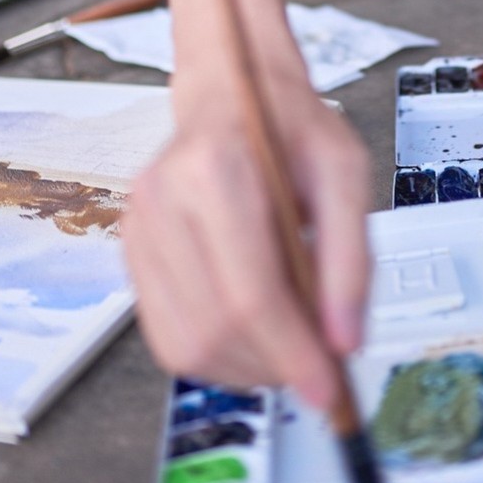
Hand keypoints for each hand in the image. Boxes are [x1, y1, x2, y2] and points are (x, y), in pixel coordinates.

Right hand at [122, 5, 370, 411]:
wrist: (232, 92)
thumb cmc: (291, 129)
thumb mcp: (345, 174)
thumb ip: (351, 258)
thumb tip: (345, 344)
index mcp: (217, 169)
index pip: (250, 292)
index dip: (291, 353)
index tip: (329, 390)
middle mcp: (163, 199)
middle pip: (216, 327)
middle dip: (274, 365)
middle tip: (318, 367)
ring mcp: (138, 226)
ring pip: (186, 345)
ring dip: (245, 369)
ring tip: (288, 348)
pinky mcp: (131, 249)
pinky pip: (166, 335)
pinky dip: (215, 354)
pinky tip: (252, 334)